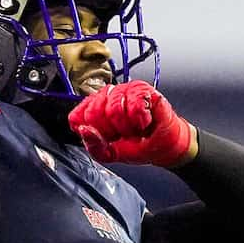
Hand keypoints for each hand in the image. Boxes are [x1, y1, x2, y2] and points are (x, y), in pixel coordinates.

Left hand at [69, 82, 195, 166]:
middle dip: (113, 130)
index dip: (94, 132)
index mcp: (94, 110)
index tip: (109, 138)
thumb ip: (95, 147)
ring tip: (137, 127)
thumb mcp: (112, 154)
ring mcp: (123, 90)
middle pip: (94, 112)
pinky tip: (145, 121)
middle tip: (125, 133)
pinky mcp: (141, 88)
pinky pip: (134, 104)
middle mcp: (106, 97)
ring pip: (114, 108)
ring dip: (129, 125)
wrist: (165, 146)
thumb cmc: (140, 146)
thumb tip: (84, 131)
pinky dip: (141, 119)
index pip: (78, 117)